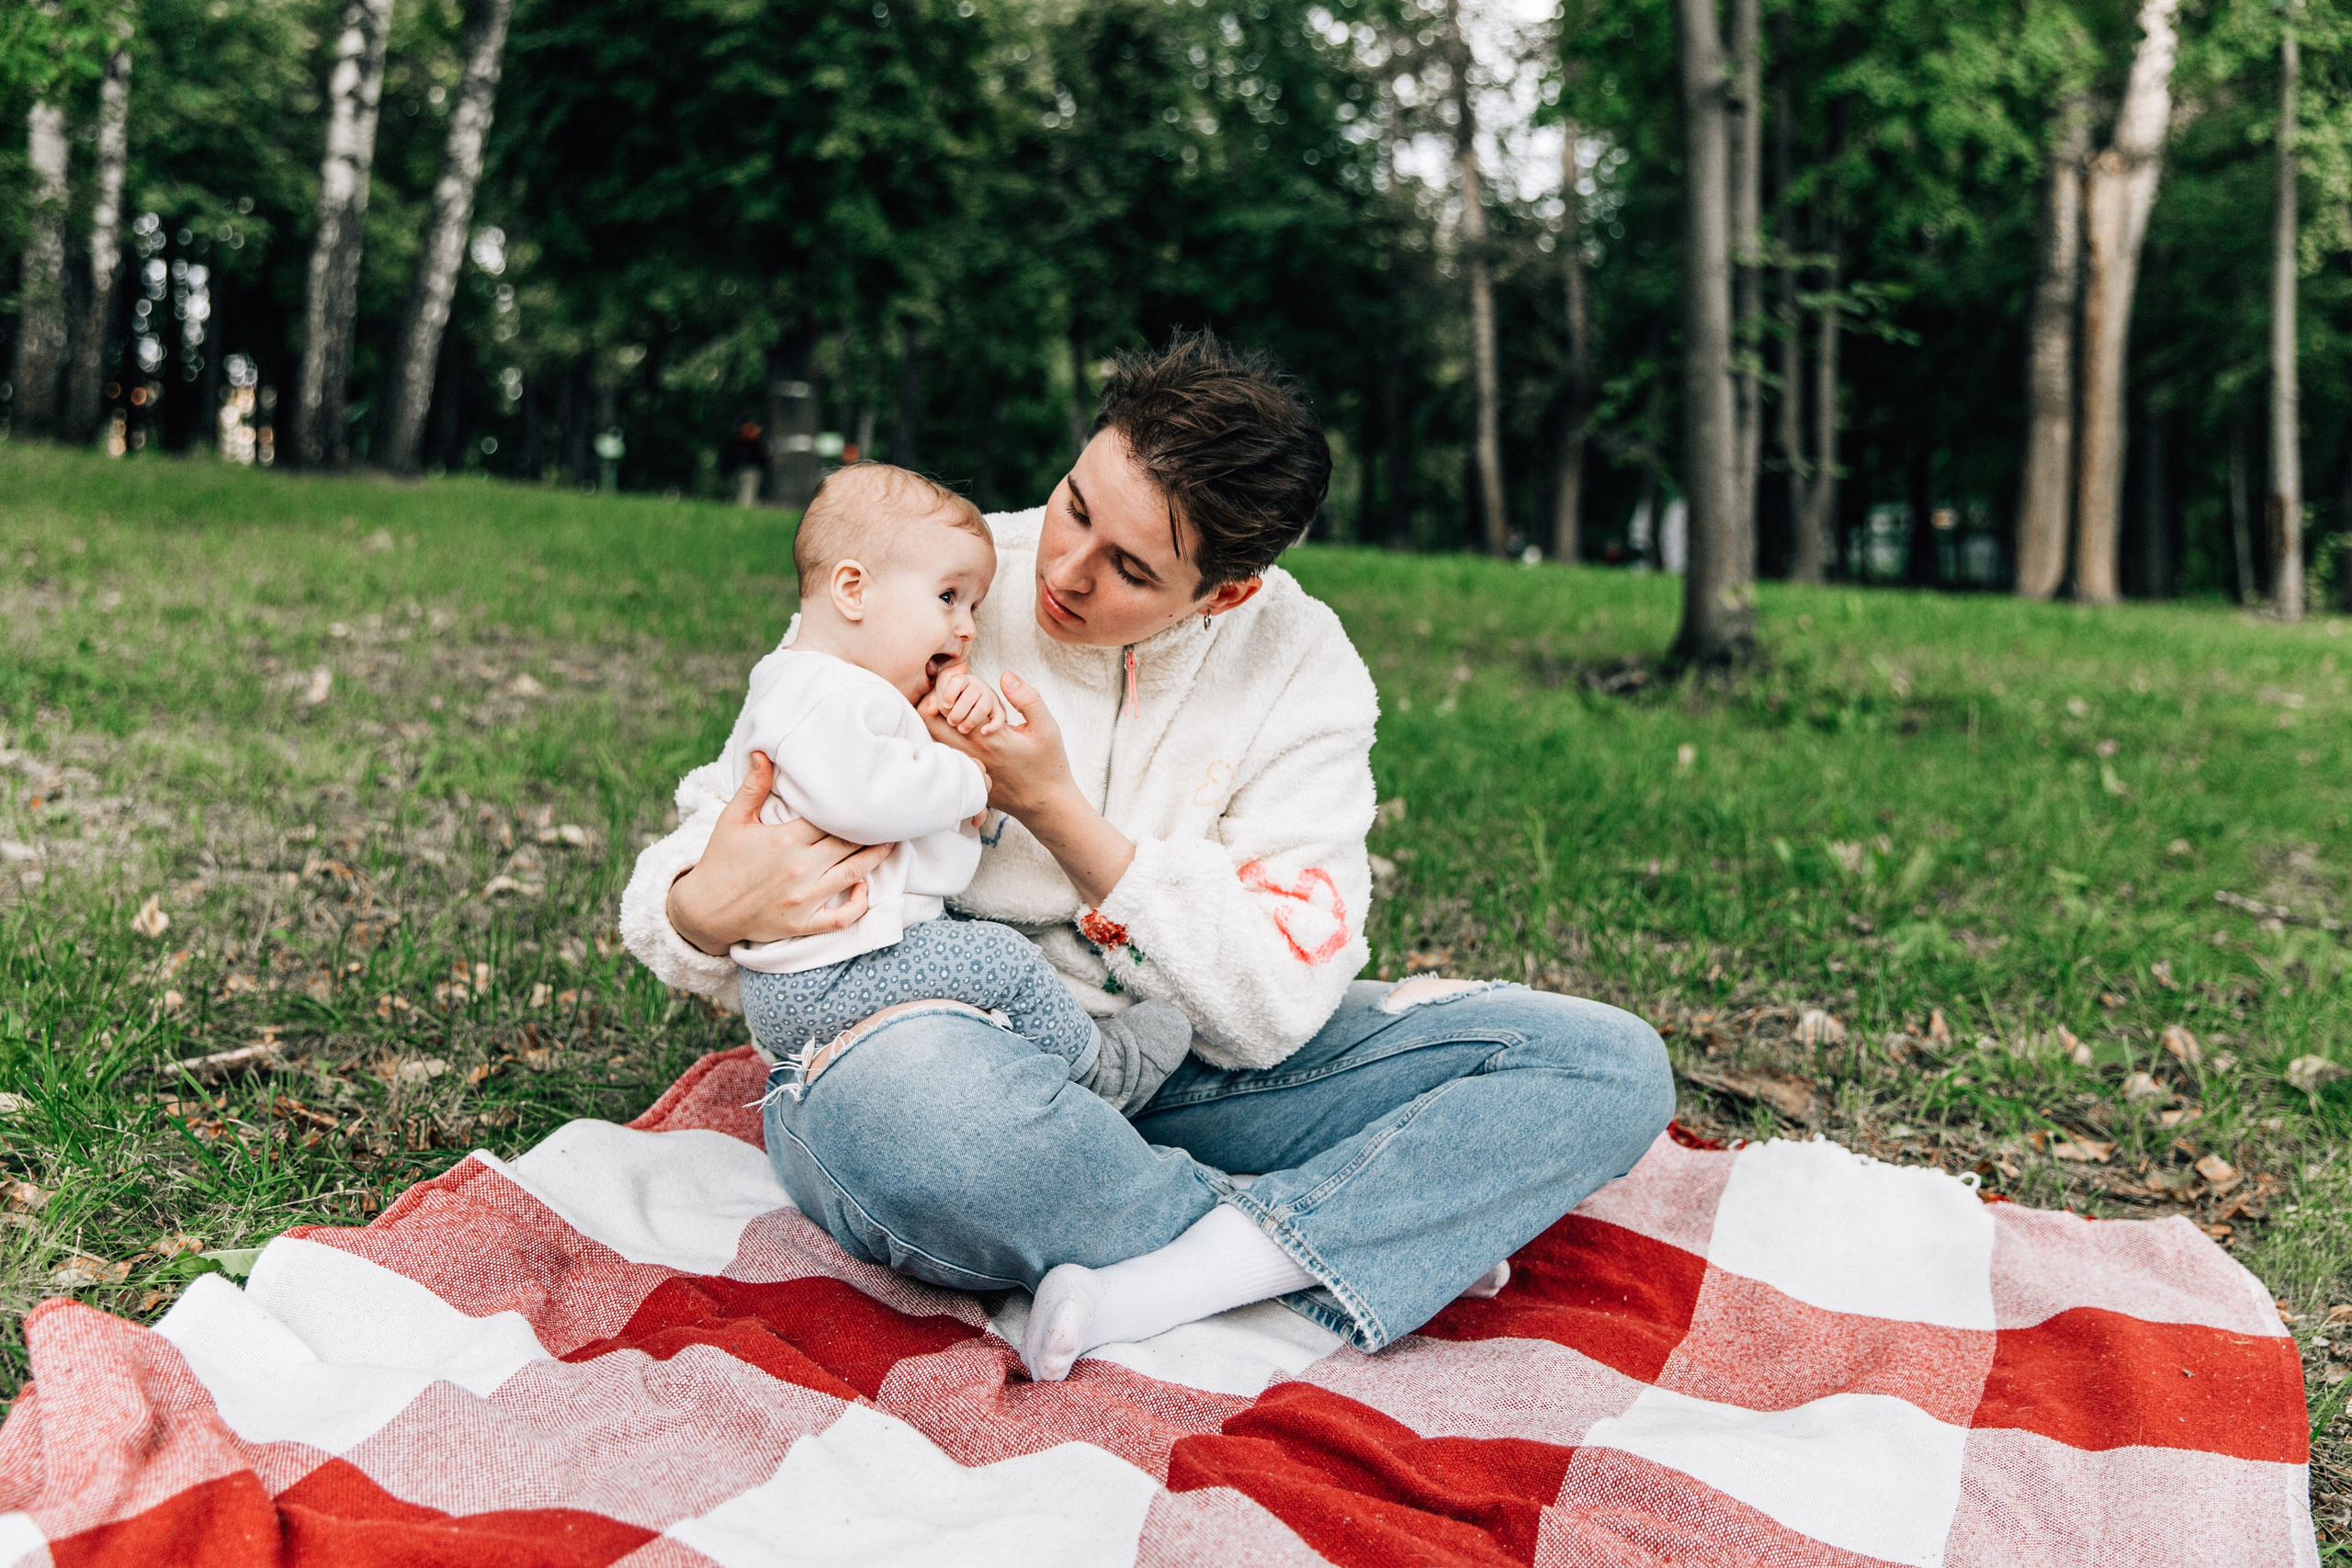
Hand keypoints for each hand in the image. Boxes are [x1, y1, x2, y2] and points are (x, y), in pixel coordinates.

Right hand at [666, 751, 894, 955]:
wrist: (704, 911)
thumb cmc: (720, 861)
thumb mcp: (732, 819)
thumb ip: (753, 787)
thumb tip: (763, 752)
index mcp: (784, 839)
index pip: (830, 817)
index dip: (850, 806)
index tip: (865, 795)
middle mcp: (799, 868)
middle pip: (849, 843)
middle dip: (872, 829)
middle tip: (890, 815)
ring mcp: (804, 898)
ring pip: (855, 873)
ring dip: (877, 857)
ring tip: (892, 842)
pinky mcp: (803, 923)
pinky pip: (842, 917)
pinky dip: (860, 904)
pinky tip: (865, 888)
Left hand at [920, 673, 1137, 904]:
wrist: (1047, 804)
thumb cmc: (1048, 764)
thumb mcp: (1046, 727)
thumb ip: (1027, 699)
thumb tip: (1005, 675)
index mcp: (987, 735)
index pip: (947, 705)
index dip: (947, 688)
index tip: (960, 681)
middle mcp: (971, 752)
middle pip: (930, 722)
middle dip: (934, 703)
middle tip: (950, 696)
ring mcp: (966, 766)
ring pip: (933, 739)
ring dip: (938, 722)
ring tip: (954, 712)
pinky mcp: (967, 777)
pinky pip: (944, 756)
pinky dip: (944, 740)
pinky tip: (961, 734)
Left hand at [929, 662, 1005, 735]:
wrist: (972, 715)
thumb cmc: (953, 705)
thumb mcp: (939, 701)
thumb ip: (932, 702)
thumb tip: (931, 710)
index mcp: (962, 679)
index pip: (956, 681)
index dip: (949, 694)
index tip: (945, 705)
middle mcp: (977, 686)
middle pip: (969, 696)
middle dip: (958, 713)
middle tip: (951, 722)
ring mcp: (989, 698)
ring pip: (982, 708)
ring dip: (970, 721)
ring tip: (962, 729)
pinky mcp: (998, 711)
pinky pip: (999, 718)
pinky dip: (992, 726)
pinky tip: (983, 732)